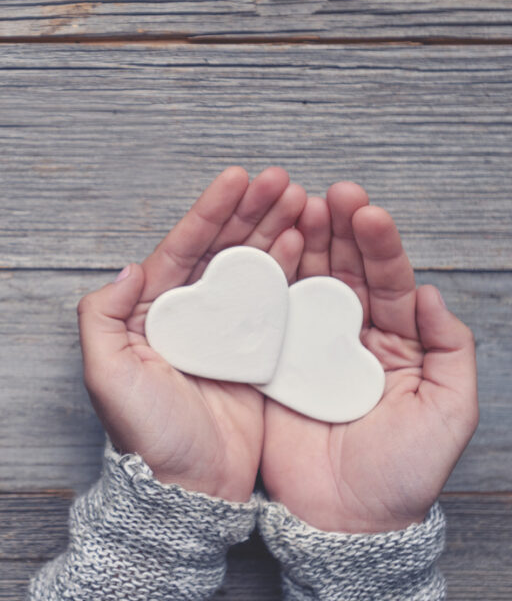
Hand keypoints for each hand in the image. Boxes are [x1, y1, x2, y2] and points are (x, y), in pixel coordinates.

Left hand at [77, 167, 305, 501]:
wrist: (187, 489)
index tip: (237, 177)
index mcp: (153, 312)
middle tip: (283, 180)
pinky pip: (274, 304)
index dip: (210, 212)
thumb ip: (101, 316)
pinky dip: (290, 272)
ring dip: (275, 231)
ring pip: (251, 269)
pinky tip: (306, 246)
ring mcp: (225, 334)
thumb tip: (127, 267)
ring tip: (302, 201)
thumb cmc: (143, 435)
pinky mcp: (256, 355)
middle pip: (222, 250)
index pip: (183, 249)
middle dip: (251, 211)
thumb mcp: (105, 374)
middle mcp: (190, 316)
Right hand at [261, 183, 478, 531]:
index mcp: (397, 341)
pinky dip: (268, 281)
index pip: (390, 280)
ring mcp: (309, 346)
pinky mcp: (274, 362)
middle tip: (328, 195)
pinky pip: (270, 315)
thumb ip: (451, 349)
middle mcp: (351, 335)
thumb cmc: (403, 472)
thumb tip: (432, 293)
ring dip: (302, 243)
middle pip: (345, 270)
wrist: (345, 519)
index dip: (378, 245)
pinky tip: (264, 250)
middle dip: (338, 230)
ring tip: (295, 206)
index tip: (366, 212)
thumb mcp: (448, 411)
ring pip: (306, 282)